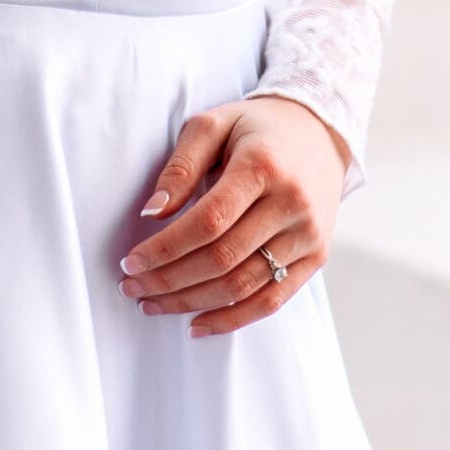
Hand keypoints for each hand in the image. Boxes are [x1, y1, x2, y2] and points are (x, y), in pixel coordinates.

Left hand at [118, 93, 350, 336]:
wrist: (320, 133)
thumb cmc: (255, 129)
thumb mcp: (212, 125)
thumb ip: (180, 167)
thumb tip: (151, 213)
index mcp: (262, 166)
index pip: (207, 221)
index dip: (165, 249)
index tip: (130, 263)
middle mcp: (291, 204)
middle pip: (222, 259)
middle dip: (169, 280)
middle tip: (131, 288)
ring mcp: (308, 235)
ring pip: (242, 286)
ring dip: (192, 303)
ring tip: (153, 304)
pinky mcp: (316, 257)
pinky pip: (272, 300)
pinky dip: (232, 319)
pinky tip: (197, 324)